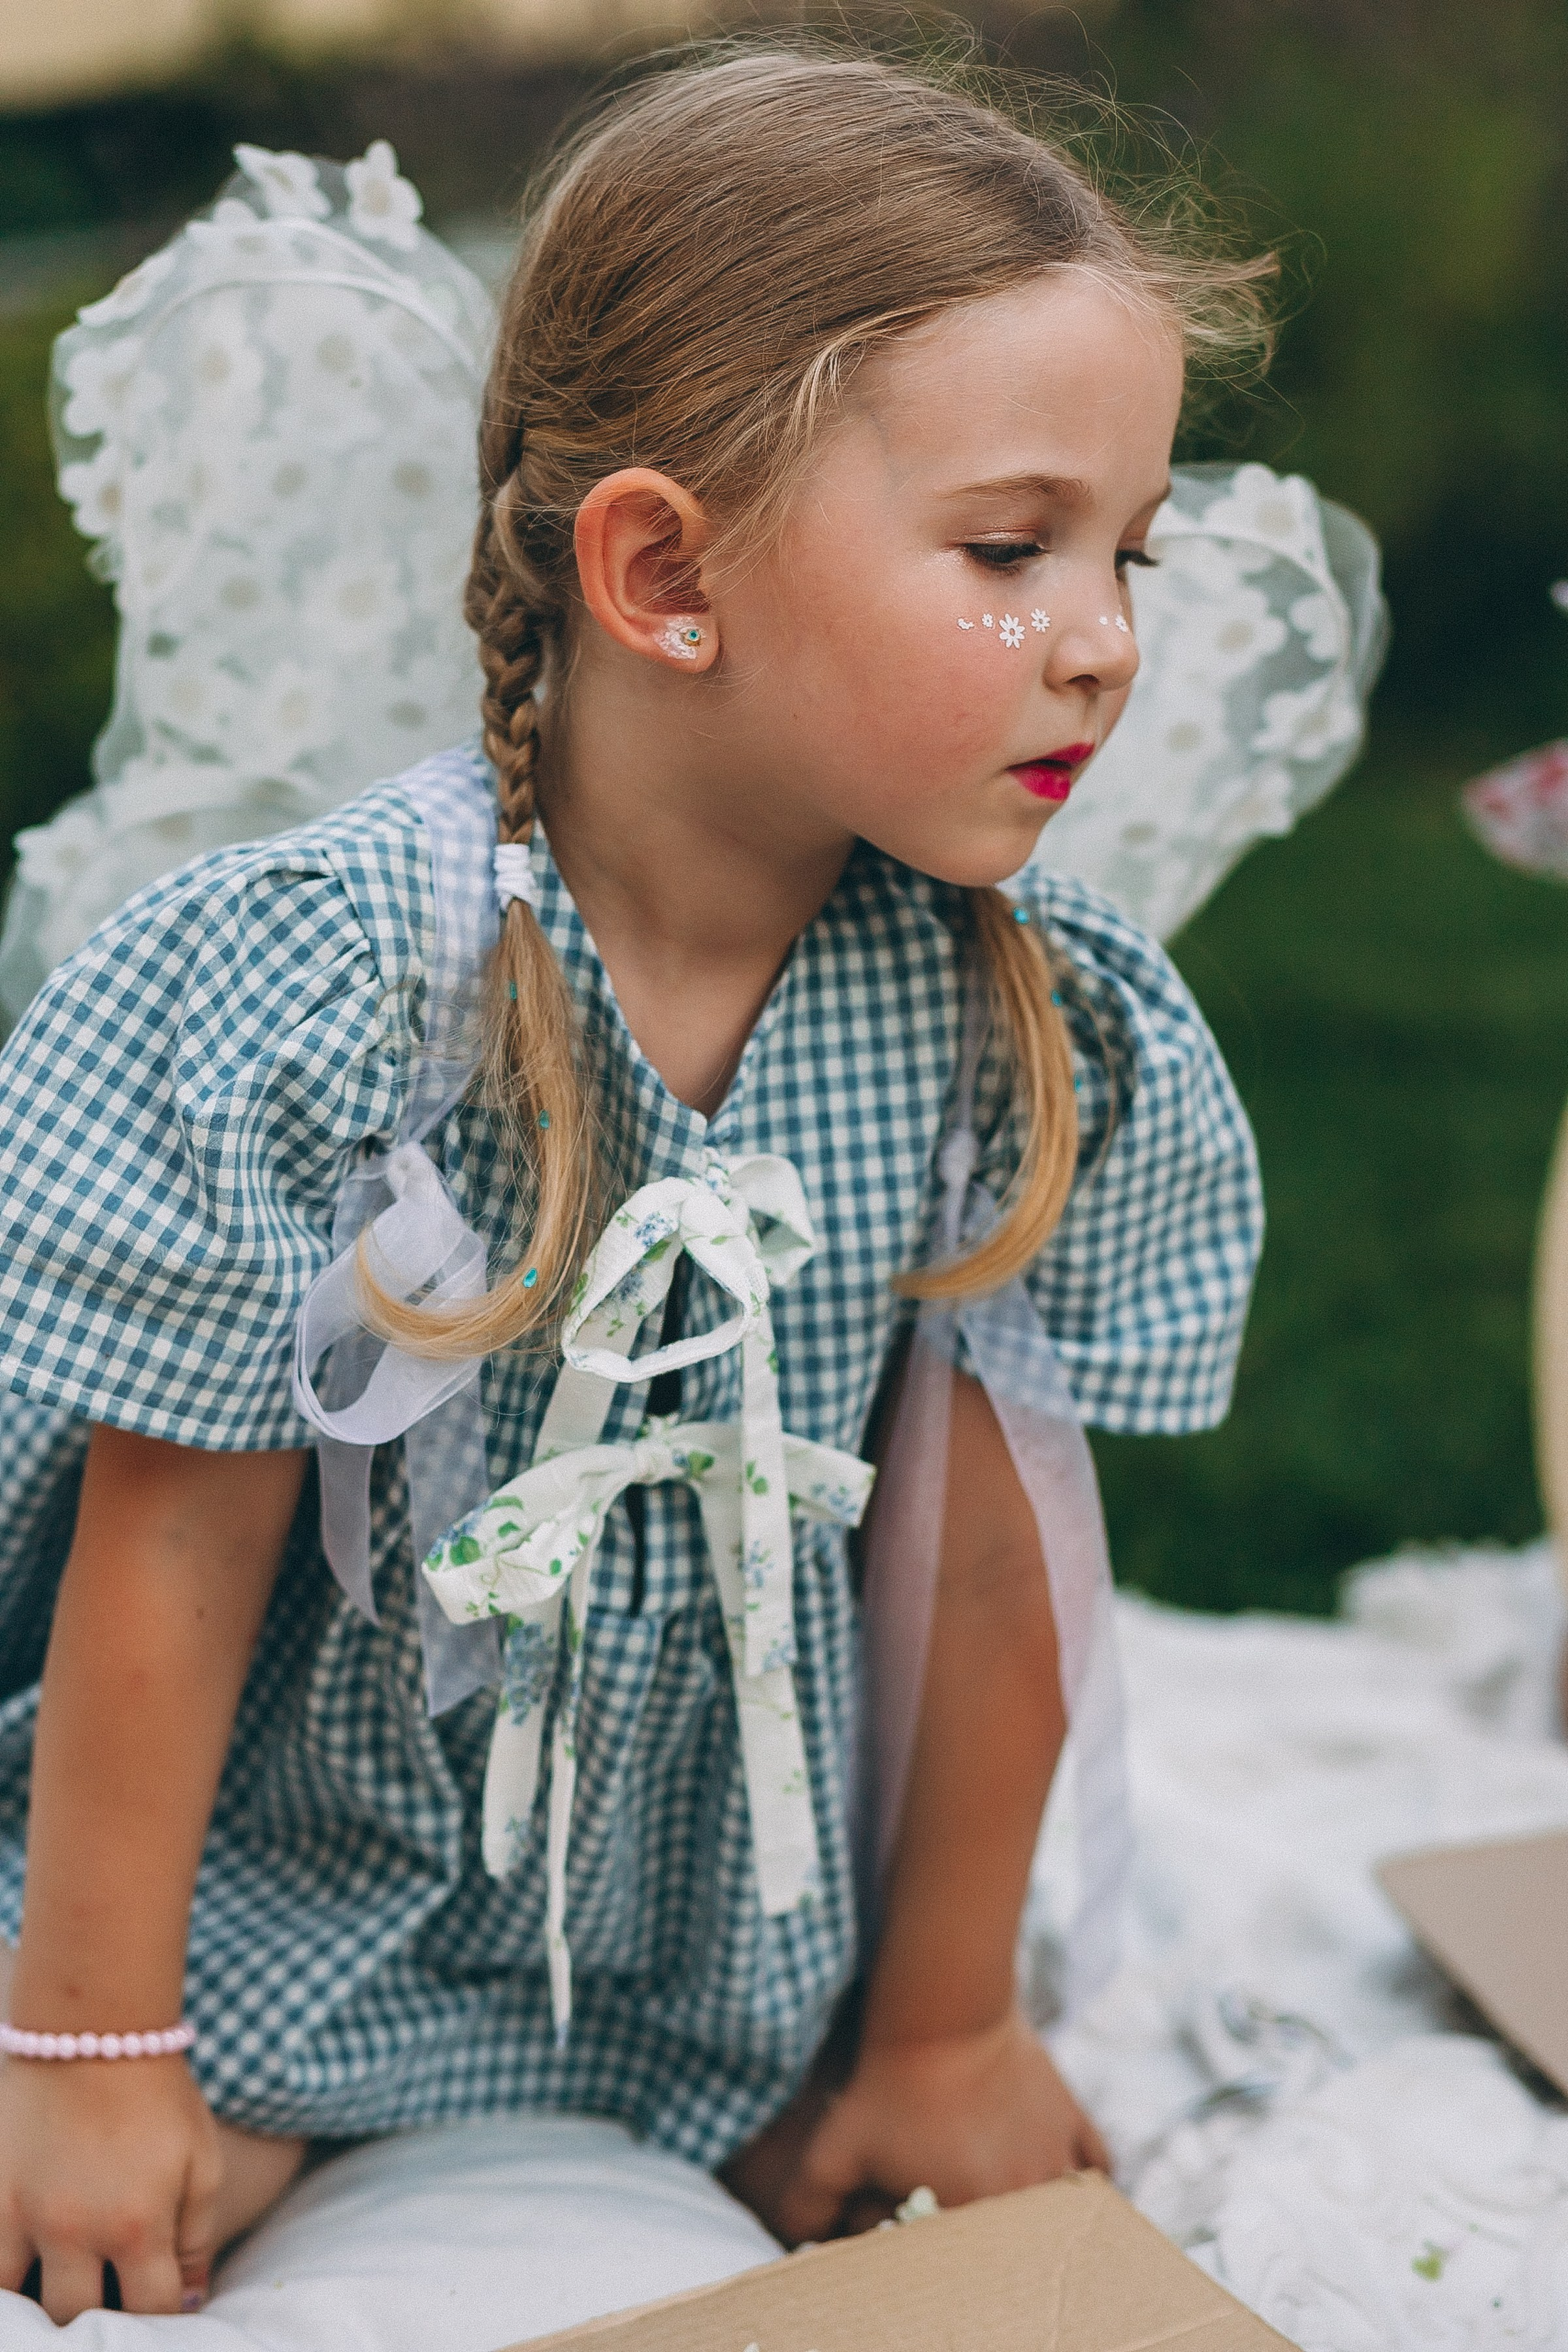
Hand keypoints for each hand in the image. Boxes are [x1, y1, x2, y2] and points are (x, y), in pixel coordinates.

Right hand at [0, 2053, 222, 2319]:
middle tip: (110, 2308)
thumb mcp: (201, 2159)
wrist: (93, 2030)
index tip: (161, 2317)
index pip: (153, 2311)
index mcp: (138, 2223)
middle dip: (102, 2325)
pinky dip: (5, 2281)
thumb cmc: (158, 2094)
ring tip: (65, 2289)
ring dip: (46, 2311)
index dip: (163, 2323)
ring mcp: (25, 2215)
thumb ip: (197, 2236)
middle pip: (83, 2319)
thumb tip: (195, 2299)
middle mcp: (77, 2230)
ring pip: (25, 2307)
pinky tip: (22, 2282)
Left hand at [762, 2009, 1108, 2245]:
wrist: (944, 2009)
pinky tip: (1061, 2182)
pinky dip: (1085, 2181)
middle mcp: (1025, 2201)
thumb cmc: (888, 2081)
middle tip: (941, 2188)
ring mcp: (1057, 2161)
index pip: (954, 2258)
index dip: (923, 2235)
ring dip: (1034, 2212)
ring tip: (999, 2191)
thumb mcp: (833, 2148)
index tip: (898, 2205)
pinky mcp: (1073, 2121)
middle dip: (975, 2223)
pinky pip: (1095, 2171)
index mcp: (972, 2219)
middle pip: (1009, 2237)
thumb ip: (807, 2205)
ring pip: (1057, 2213)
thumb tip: (802, 2241)